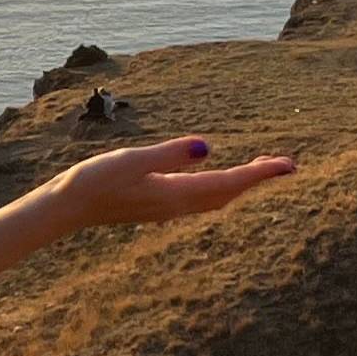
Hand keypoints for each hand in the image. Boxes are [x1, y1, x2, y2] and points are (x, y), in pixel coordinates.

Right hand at [42, 135, 297, 228]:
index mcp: (176, 194)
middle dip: (258, 179)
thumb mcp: (132, 160)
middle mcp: (177, 205)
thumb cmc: (94, 181)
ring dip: (241, 184)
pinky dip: (221, 186)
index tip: (290, 165)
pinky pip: (202, 197)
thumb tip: (207, 147)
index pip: (229, 183)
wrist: (66, 208)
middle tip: (288, 165)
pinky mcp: (158, 203)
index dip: (261, 174)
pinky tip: (218, 177)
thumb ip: (169, 154)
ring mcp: (167, 207)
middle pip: (229, 193)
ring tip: (261, 169)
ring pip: (217, 197)